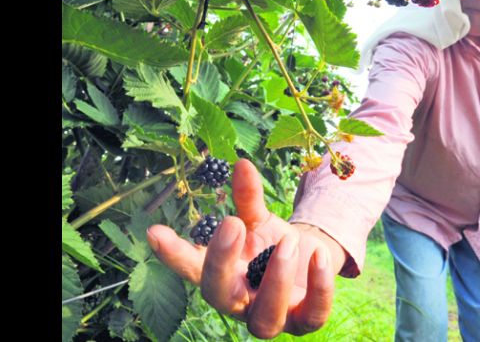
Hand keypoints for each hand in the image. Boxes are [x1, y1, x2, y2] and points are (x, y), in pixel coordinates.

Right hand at [146, 159, 336, 337]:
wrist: (310, 261)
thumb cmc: (273, 244)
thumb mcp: (258, 220)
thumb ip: (249, 198)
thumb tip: (242, 164)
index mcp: (222, 274)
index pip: (191, 268)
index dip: (173, 254)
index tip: (155, 231)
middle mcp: (240, 302)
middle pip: (218, 296)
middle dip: (221, 262)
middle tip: (231, 224)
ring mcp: (272, 317)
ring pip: (265, 318)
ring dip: (276, 279)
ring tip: (287, 241)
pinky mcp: (304, 321)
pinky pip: (312, 316)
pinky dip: (319, 286)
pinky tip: (318, 255)